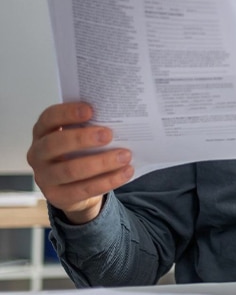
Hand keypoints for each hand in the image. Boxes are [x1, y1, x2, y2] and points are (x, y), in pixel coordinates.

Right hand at [27, 102, 133, 223]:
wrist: (75, 186)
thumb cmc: (80, 151)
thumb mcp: (81, 136)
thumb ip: (91, 125)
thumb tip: (120, 118)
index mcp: (43, 132)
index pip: (49, 118)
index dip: (67, 113)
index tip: (90, 110)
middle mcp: (37, 154)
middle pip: (54, 144)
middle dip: (82, 138)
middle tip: (108, 134)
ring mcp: (44, 177)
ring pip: (71, 170)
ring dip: (101, 162)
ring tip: (125, 156)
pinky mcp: (57, 196)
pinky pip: (84, 189)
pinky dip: (108, 181)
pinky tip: (126, 172)